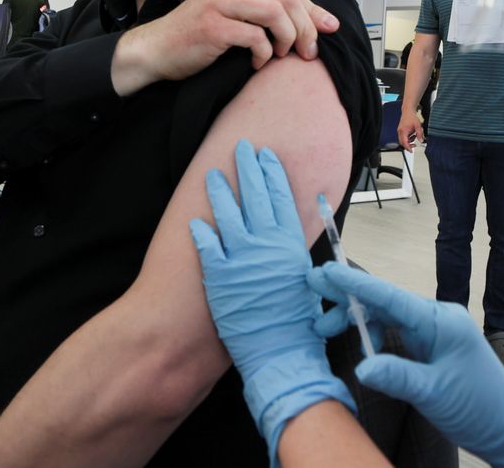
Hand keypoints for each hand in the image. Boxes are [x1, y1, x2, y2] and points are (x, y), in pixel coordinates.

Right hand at [111, 0, 338, 95]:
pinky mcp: (213, 26)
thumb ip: (263, 1)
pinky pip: (254, 37)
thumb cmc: (196, 35)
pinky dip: (264, 53)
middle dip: (307, 27)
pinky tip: (257, 63)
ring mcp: (220, 3)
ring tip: (281, 55)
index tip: (330, 29)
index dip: (314, 10)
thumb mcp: (233, 12)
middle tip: (308, 51)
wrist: (156, 50)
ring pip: (276, 14)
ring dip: (288, 38)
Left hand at [190, 142, 354, 460]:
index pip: (283, 198)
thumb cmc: (298, 325)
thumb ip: (300, 256)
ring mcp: (242, 258)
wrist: (279, 354)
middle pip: (257, 196)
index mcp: (292, 244)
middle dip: (249, 168)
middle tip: (242, 147)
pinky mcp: (219, 276)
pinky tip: (194, 220)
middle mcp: (268, 245)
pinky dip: (200, 232)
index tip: (268, 156)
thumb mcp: (309, 283)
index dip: (274, 174)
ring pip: (228, 213)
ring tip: (214, 174)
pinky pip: (207, 246)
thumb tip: (295, 238)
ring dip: (221, 190)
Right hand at [309, 263, 503, 467]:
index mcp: (440, 321)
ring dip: (357, 319)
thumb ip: (398, 376)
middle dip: (348, 297)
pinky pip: (397, 332)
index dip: (356, 284)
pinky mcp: (432, 347)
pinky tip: (359, 344)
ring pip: (388, 316)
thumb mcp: (434, 394)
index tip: (327, 271)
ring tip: (323, 328)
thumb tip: (361, 367)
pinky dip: (373, 335)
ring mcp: (435, 332)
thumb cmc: (479, 407)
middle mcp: (437, 319)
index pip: (391, 297)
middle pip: (385, 302)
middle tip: (312, 289)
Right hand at [396, 109, 423, 151]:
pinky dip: (408, 138)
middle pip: (402, 142)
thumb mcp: (418, 126)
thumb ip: (420, 134)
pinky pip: (403, 137)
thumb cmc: (411, 117)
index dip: (408, 148)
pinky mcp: (400, 130)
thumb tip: (421, 140)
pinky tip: (412, 134)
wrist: (408, 111)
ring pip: (402, 140)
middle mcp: (400, 132)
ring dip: (408, 141)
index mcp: (403, 131)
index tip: (411, 151)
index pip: (404, 142)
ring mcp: (400, 131)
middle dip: (408, 145)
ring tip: (414, 137)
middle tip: (414, 145)